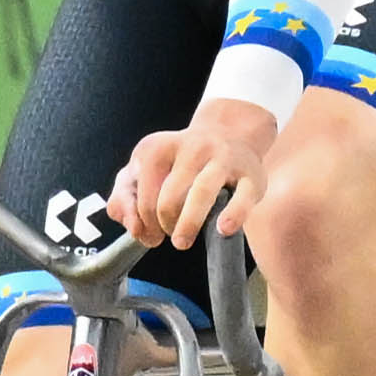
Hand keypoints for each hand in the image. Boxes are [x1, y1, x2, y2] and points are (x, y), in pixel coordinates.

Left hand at [109, 91, 275, 251]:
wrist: (230, 134)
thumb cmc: (180, 162)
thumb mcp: (145, 169)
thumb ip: (124, 196)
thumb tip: (130, 224)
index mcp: (158, 147)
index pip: (140, 191)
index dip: (140, 220)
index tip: (147, 233)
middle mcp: (191, 147)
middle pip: (169, 196)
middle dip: (163, 225)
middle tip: (168, 237)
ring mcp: (223, 158)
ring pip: (201, 193)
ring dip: (188, 224)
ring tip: (182, 242)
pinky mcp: (251, 173)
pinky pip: (243, 196)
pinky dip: (233, 215)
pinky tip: (223, 229)